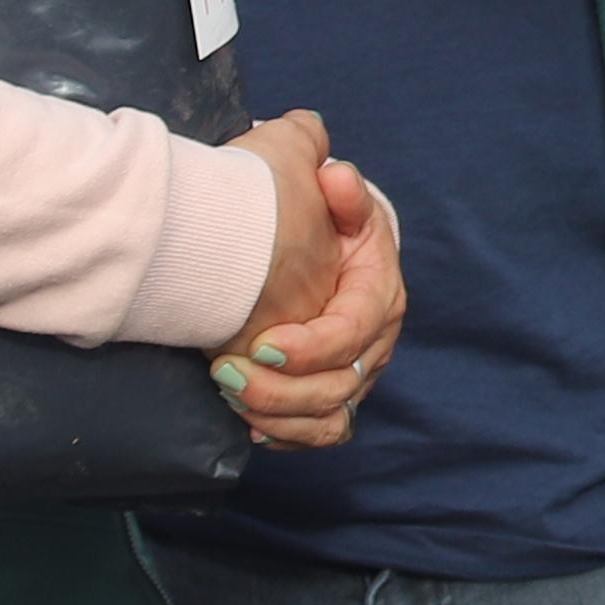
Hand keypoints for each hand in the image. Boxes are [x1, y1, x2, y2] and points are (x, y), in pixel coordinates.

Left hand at [215, 129, 401, 451]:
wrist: (301, 233)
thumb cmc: (308, 206)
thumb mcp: (319, 177)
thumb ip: (326, 170)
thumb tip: (333, 174)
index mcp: (378, 290)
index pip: (356, 330)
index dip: (313, 346)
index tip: (261, 344)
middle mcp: (374, 339)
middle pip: (341, 383)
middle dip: (283, 387)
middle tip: (226, 372)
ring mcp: (353, 370)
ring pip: (330, 416)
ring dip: (279, 413)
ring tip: (229, 394)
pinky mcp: (328, 393)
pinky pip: (319, 431)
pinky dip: (286, 434)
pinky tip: (246, 421)